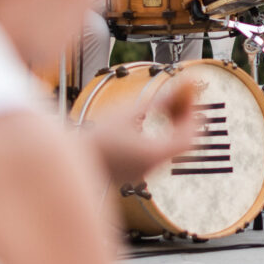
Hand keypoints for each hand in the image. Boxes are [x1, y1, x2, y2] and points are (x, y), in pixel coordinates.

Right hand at [83, 76, 200, 184]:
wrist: (70, 162)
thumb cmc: (96, 139)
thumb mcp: (129, 114)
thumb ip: (158, 103)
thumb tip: (178, 91)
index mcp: (153, 154)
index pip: (188, 137)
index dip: (193, 115)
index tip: (190, 97)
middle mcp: (152, 168)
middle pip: (181, 143)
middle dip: (184, 118)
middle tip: (183, 98)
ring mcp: (143, 173)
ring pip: (170, 148)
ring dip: (173, 126)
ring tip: (168, 104)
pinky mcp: (134, 172)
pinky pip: (157, 153)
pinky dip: (161, 136)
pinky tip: (152, 120)